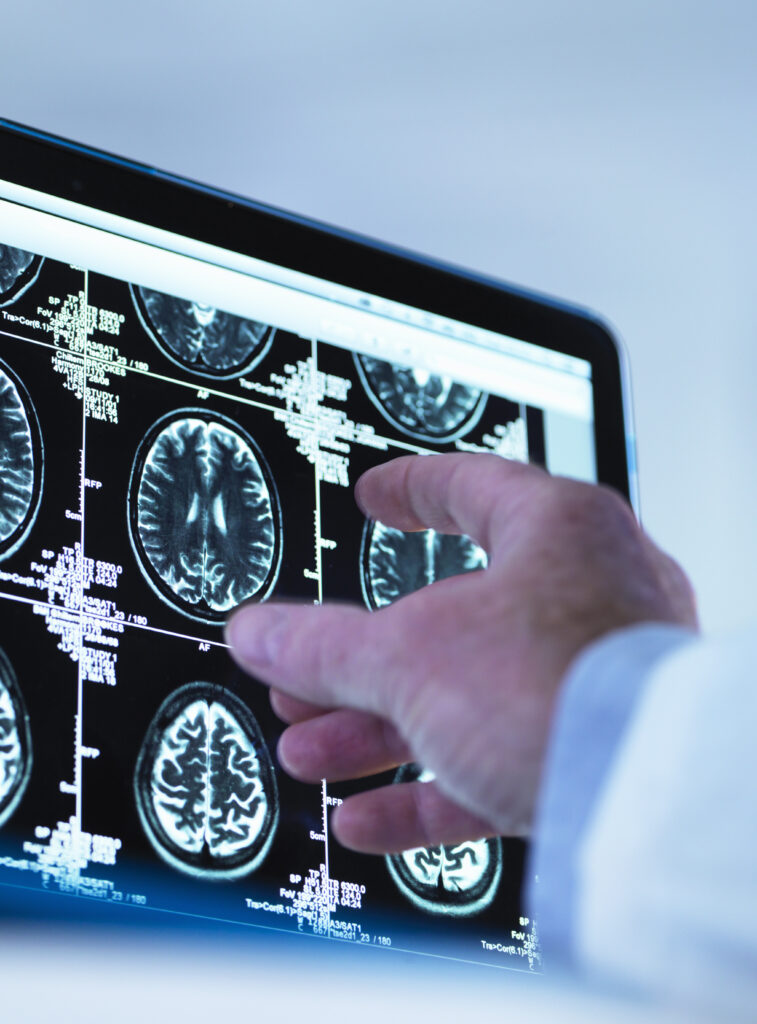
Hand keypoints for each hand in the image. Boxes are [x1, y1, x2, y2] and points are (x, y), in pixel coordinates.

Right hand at [225, 454, 696, 853]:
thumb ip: (324, 645)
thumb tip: (259, 633)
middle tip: (304, 676)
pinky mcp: (592, 756)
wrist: (645, 805)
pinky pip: (496, 764)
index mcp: (561, 532)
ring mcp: (595, 680)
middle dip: (360, 661)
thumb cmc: (557, 689)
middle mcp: (590, 598)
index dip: (411, 490)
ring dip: (378, 730)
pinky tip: (367, 817)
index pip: (474, 486)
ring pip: (467, 698)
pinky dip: (428, 791)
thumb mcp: (409, 655)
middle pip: (451, 620)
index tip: (374, 496)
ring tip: (312, 751)